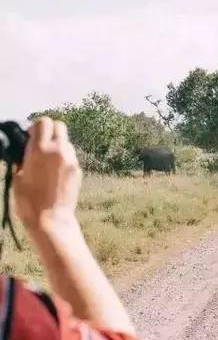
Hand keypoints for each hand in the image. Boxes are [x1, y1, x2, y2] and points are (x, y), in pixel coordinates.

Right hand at [13, 117, 81, 232]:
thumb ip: (23, 157)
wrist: (51, 218)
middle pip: (59, 126)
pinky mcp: (78, 170)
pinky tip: (54, 172)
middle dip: (50, 131)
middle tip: (40, 143)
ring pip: (66, 142)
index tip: (30, 136)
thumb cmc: (29, 200)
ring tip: (47, 161)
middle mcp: (58, 151)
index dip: (36, 127)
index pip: (43, 122)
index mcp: (40, 149)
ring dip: (57, 145)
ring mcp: (71, 160)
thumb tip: (25, 150)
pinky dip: (63, 158)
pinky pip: (71, 156)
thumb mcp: (17, 176)